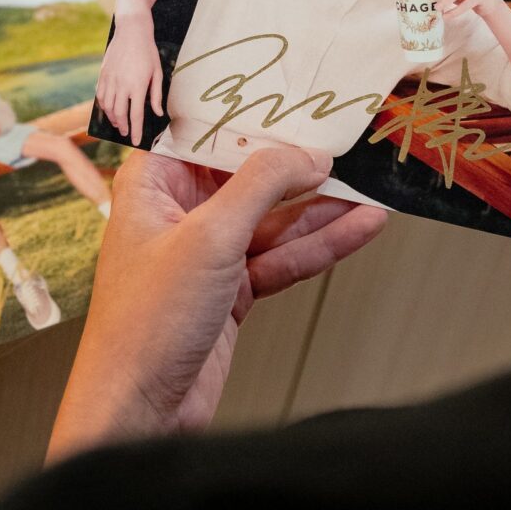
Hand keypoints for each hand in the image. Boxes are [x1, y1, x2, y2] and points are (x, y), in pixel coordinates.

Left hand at [46, 146, 386, 462]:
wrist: (139, 413)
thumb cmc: (145, 324)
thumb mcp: (210, 236)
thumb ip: (262, 185)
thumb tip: (307, 154)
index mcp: (152, 182)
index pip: (206, 129)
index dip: (252, 112)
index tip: (298, 96)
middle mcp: (177, 211)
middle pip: (247, 173)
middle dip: (297, 162)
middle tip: (347, 142)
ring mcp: (206, 254)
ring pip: (272, 218)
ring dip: (321, 208)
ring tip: (371, 189)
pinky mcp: (230, 292)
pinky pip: (281, 257)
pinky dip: (320, 245)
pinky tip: (358, 229)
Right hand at [95, 15, 164, 146]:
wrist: (131, 31)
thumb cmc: (148, 51)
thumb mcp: (157, 72)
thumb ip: (156, 95)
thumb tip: (157, 113)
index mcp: (137, 86)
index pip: (135, 115)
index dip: (135, 130)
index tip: (135, 141)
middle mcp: (121, 85)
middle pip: (119, 114)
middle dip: (122, 126)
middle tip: (126, 133)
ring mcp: (110, 79)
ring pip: (108, 107)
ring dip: (112, 118)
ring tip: (117, 123)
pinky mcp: (103, 74)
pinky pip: (100, 95)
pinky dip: (103, 106)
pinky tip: (108, 110)